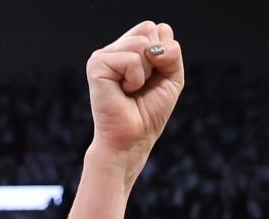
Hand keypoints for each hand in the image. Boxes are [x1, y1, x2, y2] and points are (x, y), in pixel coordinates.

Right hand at [86, 21, 183, 182]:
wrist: (133, 139)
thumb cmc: (150, 112)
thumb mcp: (171, 79)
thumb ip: (172, 54)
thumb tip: (154, 46)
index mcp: (130, 48)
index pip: (157, 28)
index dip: (165, 54)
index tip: (155, 78)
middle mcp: (115, 48)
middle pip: (149, 29)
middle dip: (157, 61)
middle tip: (142, 85)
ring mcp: (104, 55)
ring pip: (141, 43)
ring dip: (146, 73)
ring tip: (132, 89)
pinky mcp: (97, 65)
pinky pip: (131, 60)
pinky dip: (135, 79)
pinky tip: (123, 91)